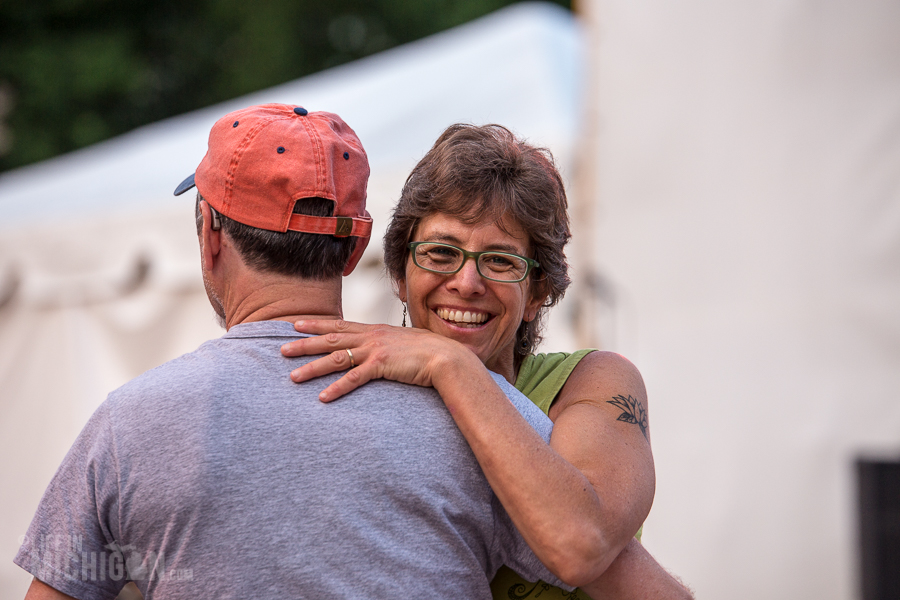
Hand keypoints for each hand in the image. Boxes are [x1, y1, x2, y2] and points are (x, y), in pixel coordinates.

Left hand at [280, 319, 468, 401]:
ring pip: (336, 358)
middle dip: (303, 344)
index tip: (295, 324)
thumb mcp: (403, 343)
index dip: (316, 325)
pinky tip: (323, 398)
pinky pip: (354, 378)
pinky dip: (337, 388)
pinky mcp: (382, 366)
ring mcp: (375, 350)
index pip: (339, 325)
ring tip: (292, 377)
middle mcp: (371, 337)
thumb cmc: (428, 353)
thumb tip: (378, 353)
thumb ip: (387, 346)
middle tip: (281, 349)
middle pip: (330, 339)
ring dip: (312, 368)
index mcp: (374, 330)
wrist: (446, 356)